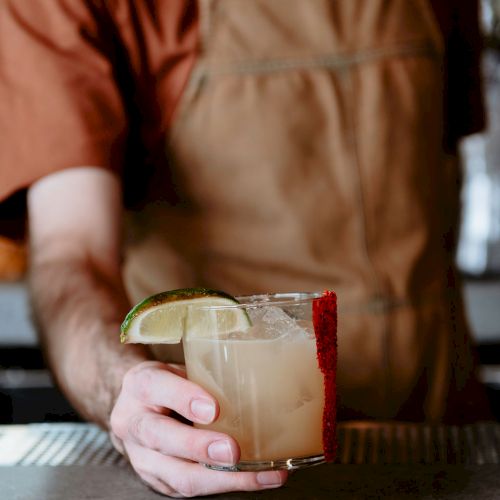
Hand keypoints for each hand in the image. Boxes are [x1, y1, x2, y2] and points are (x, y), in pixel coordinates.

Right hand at [110, 361, 286, 496]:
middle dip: (199, 447)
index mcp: (141, 384)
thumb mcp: (178, 367)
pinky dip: (226, 485)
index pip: (155, 387)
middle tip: (233, 451)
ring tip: (260, 475)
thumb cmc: (168, 383)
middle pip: (160, 437)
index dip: (184, 398)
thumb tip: (257, 380)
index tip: (214, 409)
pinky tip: (255, 479)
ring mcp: (142, 457)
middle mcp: (134, 422)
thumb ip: (204, 374)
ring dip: (222, 479)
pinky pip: (190, 489)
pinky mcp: (159, 480)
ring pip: (177, 475)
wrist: (135, 408)